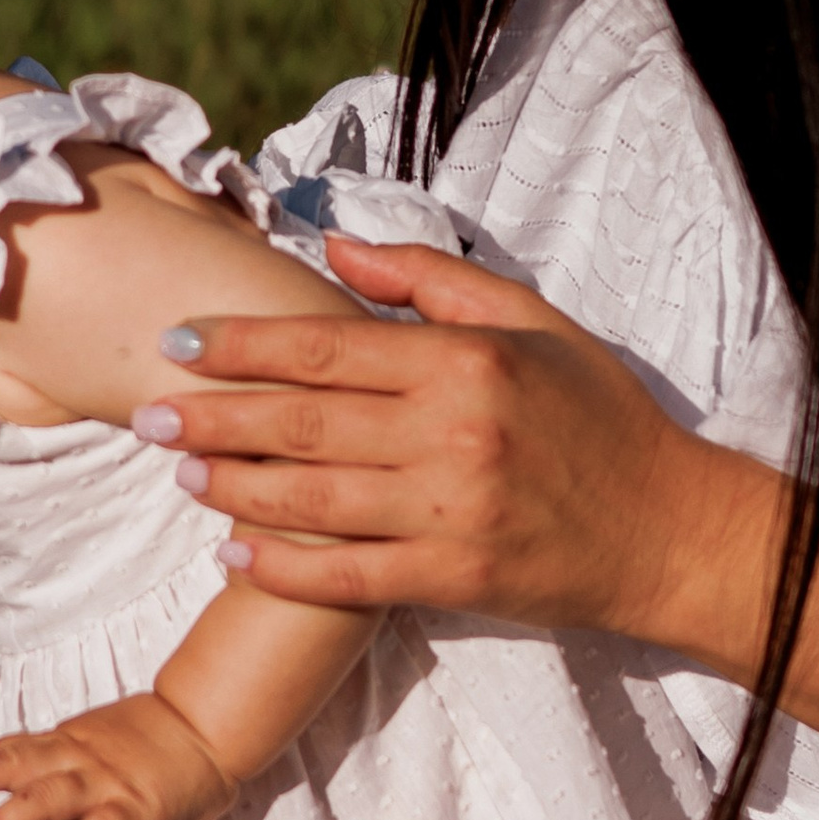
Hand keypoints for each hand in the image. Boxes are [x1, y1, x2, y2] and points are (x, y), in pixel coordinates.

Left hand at [139, 237, 705, 638]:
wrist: (671, 529)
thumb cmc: (599, 418)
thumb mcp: (531, 321)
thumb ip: (428, 278)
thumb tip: (330, 240)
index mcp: (464, 361)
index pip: (325, 345)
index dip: (242, 345)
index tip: (179, 343)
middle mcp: (452, 433)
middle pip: (302, 423)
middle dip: (214, 419)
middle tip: (147, 415)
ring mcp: (451, 511)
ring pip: (311, 500)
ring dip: (232, 488)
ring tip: (180, 473)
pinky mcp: (456, 579)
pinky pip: (347, 576)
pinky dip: (283, 567)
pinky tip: (233, 553)